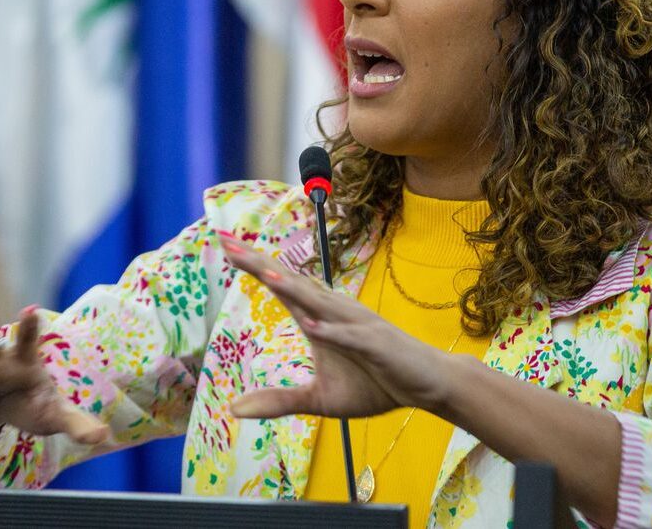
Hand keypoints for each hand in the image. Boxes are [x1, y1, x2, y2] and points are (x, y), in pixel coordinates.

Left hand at [217, 232, 452, 419]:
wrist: (427, 386)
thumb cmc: (375, 385)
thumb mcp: (320, 401)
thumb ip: (279, 401)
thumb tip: (233, 410)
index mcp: (318, 320)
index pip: (280, 286)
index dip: (253, 266)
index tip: (224, 244)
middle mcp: (334, 313)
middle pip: (292, 283)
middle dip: (261, 264)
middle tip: (227, 241)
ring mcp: (357, 326)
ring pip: (320, 303)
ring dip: (294, 289)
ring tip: (264, 273)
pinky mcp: (377, 345)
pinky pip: (352, 337)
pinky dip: (332, 331)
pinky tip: (311, 325)